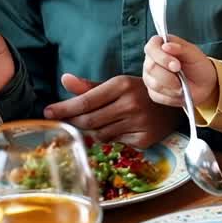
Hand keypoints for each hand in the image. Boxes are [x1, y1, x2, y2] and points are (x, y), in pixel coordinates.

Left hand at [44, 73, 179, 147]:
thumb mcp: (116, 84)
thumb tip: (64, 79)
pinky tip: (120, 128)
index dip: (64, 108)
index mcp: (121, 85)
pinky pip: (115, 142)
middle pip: (89, 121)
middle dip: (74, 122)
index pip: (85, 101)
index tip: (47, 112)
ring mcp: (138, 123)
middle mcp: (130, 104)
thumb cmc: (139, 92)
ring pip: (100, 134)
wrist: (174, 104)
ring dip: (94, 130)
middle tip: (66, 121)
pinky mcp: (144, 139)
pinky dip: (111, 137)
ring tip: (101, 121)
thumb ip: (89, 86)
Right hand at [143, 35, 216, 106]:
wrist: (203, 84)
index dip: (161, 57)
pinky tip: (178, 92)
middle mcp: (151, 60)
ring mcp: (150, 76)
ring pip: (153, 83)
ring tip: (182, 86)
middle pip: (150, 67)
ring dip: (171, 87)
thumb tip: (166, 46)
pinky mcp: (152, 92)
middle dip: (168, 75)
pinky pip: (157, 96)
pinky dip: (171, 96)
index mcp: (160, 45)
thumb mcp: (194, 54)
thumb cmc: (198, 65)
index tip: (176, 65)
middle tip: (181, 79)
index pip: (151, 48)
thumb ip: (181, 48)